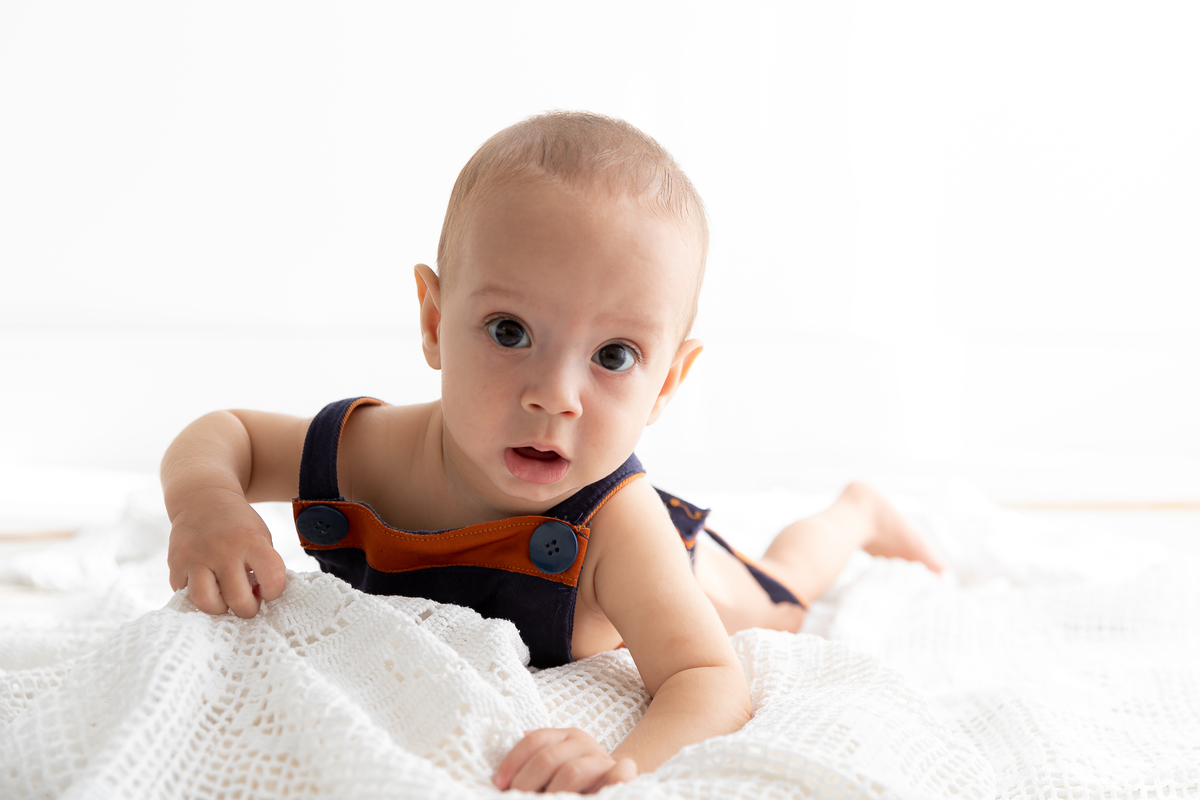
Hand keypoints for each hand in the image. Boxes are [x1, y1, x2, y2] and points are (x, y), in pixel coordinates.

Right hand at [166, 487, 286, 617]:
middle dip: (247, 610)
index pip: (272, 577)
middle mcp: (223, 549)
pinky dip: (196, 598)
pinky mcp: (175, 563)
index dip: (274, 591)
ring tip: (225, 600)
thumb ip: (263, 566)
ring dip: (219, 609)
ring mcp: (196, 557)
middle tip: (247, 602)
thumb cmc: (239, 526)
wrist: (202, 499)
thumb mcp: (260, 537)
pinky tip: (207, 587)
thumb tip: (261, 600)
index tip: (267, 590)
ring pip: (205, 602)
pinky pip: (184, 595)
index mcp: (251, 541)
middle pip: (237, 599)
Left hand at [492, 728, 636, 793]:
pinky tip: (594, 794)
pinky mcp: (623, 774)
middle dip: (526, 782)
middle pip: (548, 758)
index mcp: (565, 736)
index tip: (499, 784)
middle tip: (515, 798)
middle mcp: (584, 743)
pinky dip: (610, 780)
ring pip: (572, 772)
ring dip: (552, 792)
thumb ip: (534, 764)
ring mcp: (603, 759)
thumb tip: (498, 777)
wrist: (610, 782)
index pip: (535, 740)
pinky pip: (619, 773)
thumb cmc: (573, 781)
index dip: (513, 761)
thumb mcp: (553, 768)